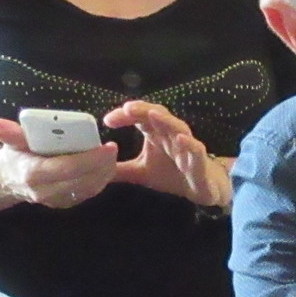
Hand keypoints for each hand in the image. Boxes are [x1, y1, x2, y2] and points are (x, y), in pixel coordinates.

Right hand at [0, 118, 120, 208]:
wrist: (9, 180)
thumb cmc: (15, 155)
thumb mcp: (12, 141)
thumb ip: (10, 133)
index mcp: (34, 174)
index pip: (67, 168)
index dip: (90, 158)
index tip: (107, 146)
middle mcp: (45, 191)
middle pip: (82, 181)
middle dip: (102, 166)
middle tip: (113, 148)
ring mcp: (55, 200)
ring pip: (88, 189)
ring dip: (104, 174)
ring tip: (112, 156)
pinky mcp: (64, 203)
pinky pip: (87, 194)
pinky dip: (100, 181)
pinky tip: (106, 167)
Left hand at [106, 100, 228, 208]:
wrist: (201, 188)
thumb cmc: (172, 174)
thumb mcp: (140, 173)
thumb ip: (119, 170)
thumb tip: (95, 168)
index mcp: (156, 134)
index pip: (139, 118)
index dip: (125, 116)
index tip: (108, 120)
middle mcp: (170, 134)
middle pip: (157, 115)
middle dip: (143, 110)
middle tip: (127, 108)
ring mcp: (186, 145)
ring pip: (177, 127)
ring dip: (165, 120)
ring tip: (152, 115)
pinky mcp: (199, 160)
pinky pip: (195, 148)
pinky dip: (189, 143)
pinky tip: (180, 138)